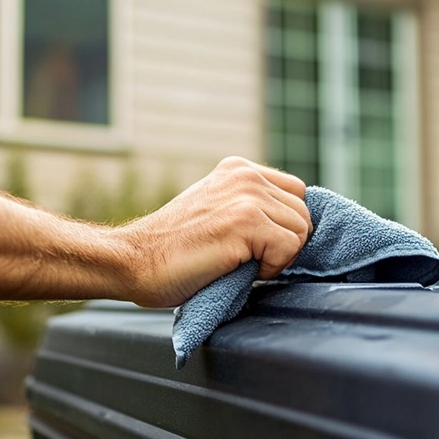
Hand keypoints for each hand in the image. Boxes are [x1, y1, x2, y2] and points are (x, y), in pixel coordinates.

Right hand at [117, 157, 311, 307]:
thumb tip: (292, 225)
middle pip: (303, 212)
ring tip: (243, 264)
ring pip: (301, 231)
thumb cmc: (172, 250)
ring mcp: (246, 196)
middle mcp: (245, 176)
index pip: (296, 192)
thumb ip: (248, 206)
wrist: (134, 261)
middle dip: (286, 243)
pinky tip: (242, 269)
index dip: (284, 225)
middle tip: (251, 260)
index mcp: (238, 169)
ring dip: (279, 257)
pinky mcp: (245, 222)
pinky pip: (289, 247)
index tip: (258, 246)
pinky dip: (272, 268)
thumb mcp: (215, 210)